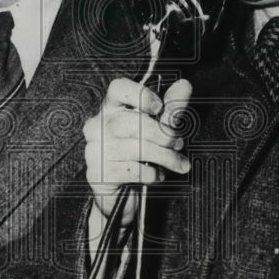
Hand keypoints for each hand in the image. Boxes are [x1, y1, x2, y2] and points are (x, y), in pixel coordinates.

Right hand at [83, 78, 192, 226]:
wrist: (127, 194)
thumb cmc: (143, 155)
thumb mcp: (161, 129)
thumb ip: (172, 108)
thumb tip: (185, 84)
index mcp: (111, 107)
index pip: (118, 88)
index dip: (140, 94)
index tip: (159, 108)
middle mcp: (97, 125)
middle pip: (130, 121)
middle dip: (161, 134)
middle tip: (178, 143)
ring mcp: (94, 150)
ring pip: (134, 148)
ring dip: (164, 156)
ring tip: (177, 163)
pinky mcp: (97, 173)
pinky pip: (129, 170)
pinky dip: (150, 173)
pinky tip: (157, 175)